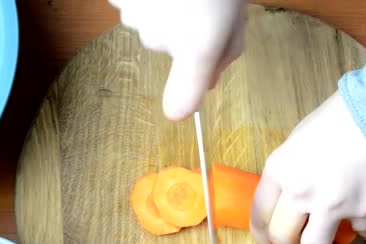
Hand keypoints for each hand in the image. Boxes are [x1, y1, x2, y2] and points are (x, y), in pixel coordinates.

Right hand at [108, 0, 246, 119]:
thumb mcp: (235, 15)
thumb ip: (224, 52)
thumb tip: (207, 81)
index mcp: (199, 44)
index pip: (185, 92)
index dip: (183, 99)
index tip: (179, 111)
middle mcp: (160, 38)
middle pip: (166, 44)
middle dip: (180, 29)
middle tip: (201, 1)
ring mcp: (134, 14)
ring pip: (146, 20)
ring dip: (161, 7)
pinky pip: (130, 2)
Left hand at [249, 91, 365, 243]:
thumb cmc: (341, 118)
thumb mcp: (299, 138)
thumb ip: (290, 169)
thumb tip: (289, 189)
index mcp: (279, 171)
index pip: (259, 214)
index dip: (262, 235)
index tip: (268, 242)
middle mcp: (299, 192)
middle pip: (282, 237)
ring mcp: (330, 205)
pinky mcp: (363, 212)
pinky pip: (360, 232)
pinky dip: (363, 231)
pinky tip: (365, 223)